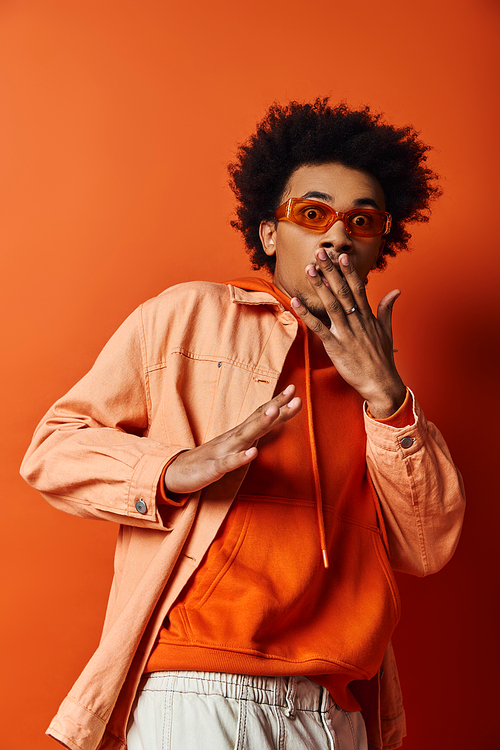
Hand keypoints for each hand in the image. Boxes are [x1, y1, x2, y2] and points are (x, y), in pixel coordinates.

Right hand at [164, 385, 301, 493]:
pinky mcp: (212, 468)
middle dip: (276, 408)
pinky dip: (240, 458)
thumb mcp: (233, 446)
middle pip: (256, 421)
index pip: (260, 414)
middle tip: (294, 394)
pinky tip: (253, 454)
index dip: (278, 404)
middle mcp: (232, 438)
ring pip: (244, 437)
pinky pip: (228, 464)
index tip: (294, 390)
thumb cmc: (209, 458)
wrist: (175, 471)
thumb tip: (271, 422)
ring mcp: (222, 452)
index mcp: (238, 434)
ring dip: (260, 424)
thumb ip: (250, 435)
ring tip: (274, 412)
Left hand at [291, 251, 405, 418]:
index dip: (348, 271)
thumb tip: (396, 291)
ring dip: (319, 286)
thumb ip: (387, 309)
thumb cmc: (382, 359)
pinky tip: (295, 301)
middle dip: (330, 271)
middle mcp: (357, 321)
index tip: (341, 256)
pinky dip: (306, 314)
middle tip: (320, 253)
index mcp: (367, 316)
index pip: (357, 288)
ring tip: (309, 269)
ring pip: (331, 305)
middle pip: (342, 291)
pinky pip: (318, 328)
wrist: (381, 383)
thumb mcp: (387, 331)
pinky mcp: (336, 347)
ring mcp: (346, 333)